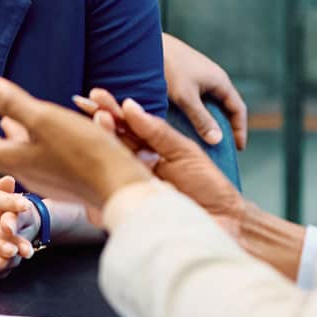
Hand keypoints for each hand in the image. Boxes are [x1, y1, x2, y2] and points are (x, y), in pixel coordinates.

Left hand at [0, 79, 150, 223]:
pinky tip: (35, 136)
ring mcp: (46, 176)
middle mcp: (27, 171)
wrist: (120, 188)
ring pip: (14, 155)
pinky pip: (34, 157)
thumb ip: (15, 104)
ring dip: (1, 138)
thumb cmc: (85, 154)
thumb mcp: (46, 121)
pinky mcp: (64, 177)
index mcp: (17, 159)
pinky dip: (25, 144)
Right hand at [78, 90, 247, 239]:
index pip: (125, 127)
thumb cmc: (208, 187)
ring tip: (101, 120)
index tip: (97, 95)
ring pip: (109, 162)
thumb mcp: (185, 151)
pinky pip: (111, 191)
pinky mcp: (131, 206)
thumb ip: (157, 131)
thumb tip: (130, 106)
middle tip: (91, 104)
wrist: (225, 221)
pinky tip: (99, 158)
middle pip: (112, 141)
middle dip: (100, 120)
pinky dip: (104, 176)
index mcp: (149, 151)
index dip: (110, 111)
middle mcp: (136, 167)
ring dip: (103, 139)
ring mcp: (132, 187)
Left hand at [161, 32, 247, 149]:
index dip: (240, 129)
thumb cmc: (168, 67)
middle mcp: (212, 78)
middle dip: (224, 128)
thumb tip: (217, 140)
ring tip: (203, 141)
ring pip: (209, 104)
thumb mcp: (186, 97)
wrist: (146, 44)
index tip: (238, 149)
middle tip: (220, 149)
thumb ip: (201, 119)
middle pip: (225, 107)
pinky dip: (195, 114)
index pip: (238, 108)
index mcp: (220, 81)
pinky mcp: (185, 77)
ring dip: (208, 121)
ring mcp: (199, 77)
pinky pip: (196, 100)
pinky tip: (185, 125)